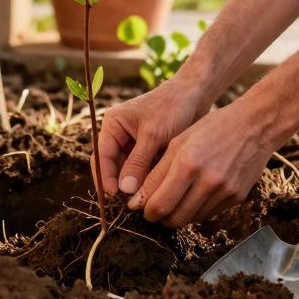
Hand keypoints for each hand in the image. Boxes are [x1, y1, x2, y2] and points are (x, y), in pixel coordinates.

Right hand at [95, 77, 210, 197]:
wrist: (196, 94)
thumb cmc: (172, 107)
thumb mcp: (153, 135)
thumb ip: (137, 162)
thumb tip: (124, 190)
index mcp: (113, 124)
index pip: (101, 156)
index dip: (106, 178)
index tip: (115, 197)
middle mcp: (120, 134)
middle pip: (113, 166)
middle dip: (120, 184)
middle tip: (129, 204)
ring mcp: (134, 142)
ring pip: (128, 170)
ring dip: (134, 184)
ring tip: (142, 201)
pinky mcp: (149, 149)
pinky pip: (143, 169)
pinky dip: (146, 180)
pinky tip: (153, 192)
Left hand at [128, 99, 274, 228]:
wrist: (254, 126)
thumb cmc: (212, 129)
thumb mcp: (178, 142)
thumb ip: (157, 172)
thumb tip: (139, 200)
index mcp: (187, 164)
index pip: (159, 204)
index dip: (145, 210)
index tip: (140, 207)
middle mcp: (207, 181)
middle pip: (174, 218)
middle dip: (160, 217)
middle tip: (155, 209)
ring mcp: (224, 192)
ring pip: (191, 219)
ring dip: (178, 214)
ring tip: (174, 200)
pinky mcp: (237, 198)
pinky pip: (209, 213)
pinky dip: (196, 209)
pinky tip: (194, 194)